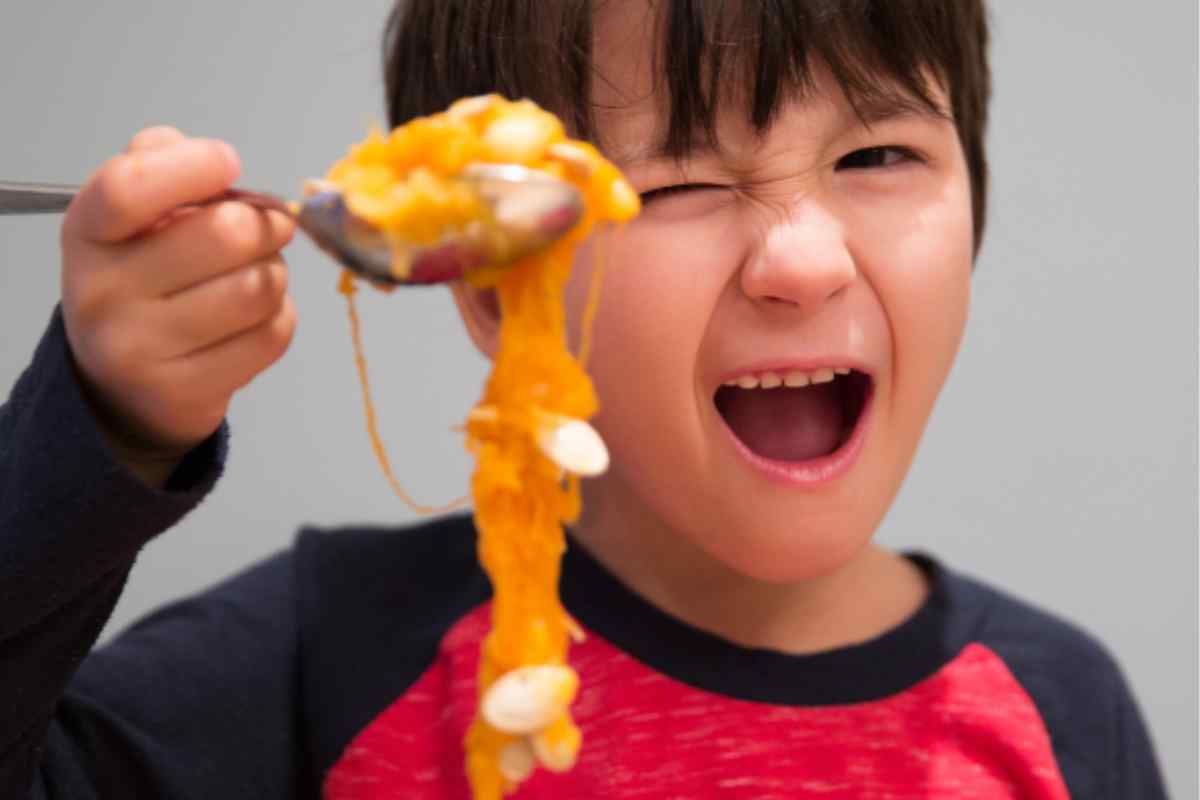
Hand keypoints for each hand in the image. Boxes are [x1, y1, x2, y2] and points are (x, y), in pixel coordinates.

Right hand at [61, 126, 296, 484]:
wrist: (126, 382)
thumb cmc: (143, 281)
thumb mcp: (132, 218)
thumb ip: (162, 166)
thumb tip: (209, 157)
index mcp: (87, 233)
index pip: (130, 188)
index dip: (194, 166)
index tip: (229, 162)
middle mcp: (103, 292)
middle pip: (224, 235)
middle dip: (265, 224)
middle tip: (267, 228)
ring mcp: (141, 348)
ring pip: (258, 286)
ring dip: (276, 273)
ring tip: (256, 273)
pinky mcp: (186, 390)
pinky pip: (272, 334)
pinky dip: (280, 316)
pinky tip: (254, 317)